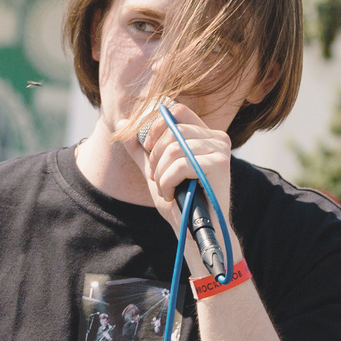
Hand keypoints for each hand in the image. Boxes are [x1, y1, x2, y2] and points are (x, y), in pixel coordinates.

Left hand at [126, 100, 231, 250]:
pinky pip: (180, 165)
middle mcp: (217, 138)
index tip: (148, 149)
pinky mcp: (219, 165)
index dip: (156, 126)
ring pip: (174, 149)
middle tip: (158, 178)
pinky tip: (172, 194)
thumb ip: (140, 148)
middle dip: (155, 158)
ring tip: (166, 189)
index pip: (177, 111)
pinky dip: (168, 182)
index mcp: (204, 135)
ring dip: (161, 173)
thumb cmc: (179, 200)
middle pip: (172, 131)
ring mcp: (220, 150)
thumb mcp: (155, 170)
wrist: (194, 230)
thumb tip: (120, 123)